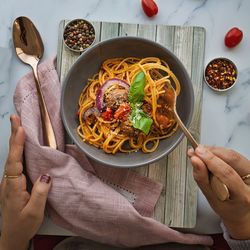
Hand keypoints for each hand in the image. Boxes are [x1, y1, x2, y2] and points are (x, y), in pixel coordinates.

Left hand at [0, 115, 51, 249]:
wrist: (11, 238)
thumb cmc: (22, 225)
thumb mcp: (34, 212)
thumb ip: (40, 192)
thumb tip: (46, 174)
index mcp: (12, 187)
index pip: (15, 162)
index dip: (18, 145)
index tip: (21, 129)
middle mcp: (8, 181)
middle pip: (11, 155)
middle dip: (14, 136)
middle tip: (15, 118)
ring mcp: (10, 181)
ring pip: (13, 157)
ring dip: (16, 140)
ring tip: (19, 126)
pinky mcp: (14, 183)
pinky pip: (16, 162)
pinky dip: (18, 150)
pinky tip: (22, 145)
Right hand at [188, 145, 249, 239]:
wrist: (241, 211)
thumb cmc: (228, 208)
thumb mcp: (212, 200)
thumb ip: (202, 180)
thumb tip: (195, 161)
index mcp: (244, 196)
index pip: (228, 174)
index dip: (210, 161)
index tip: (196, 154)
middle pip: (233, 159)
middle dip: (212, 152)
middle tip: (197, 151)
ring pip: (234, 155)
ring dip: (215, 151)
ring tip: (201, 153)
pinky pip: (234, 155)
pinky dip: (220, 153)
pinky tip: (210, 155)